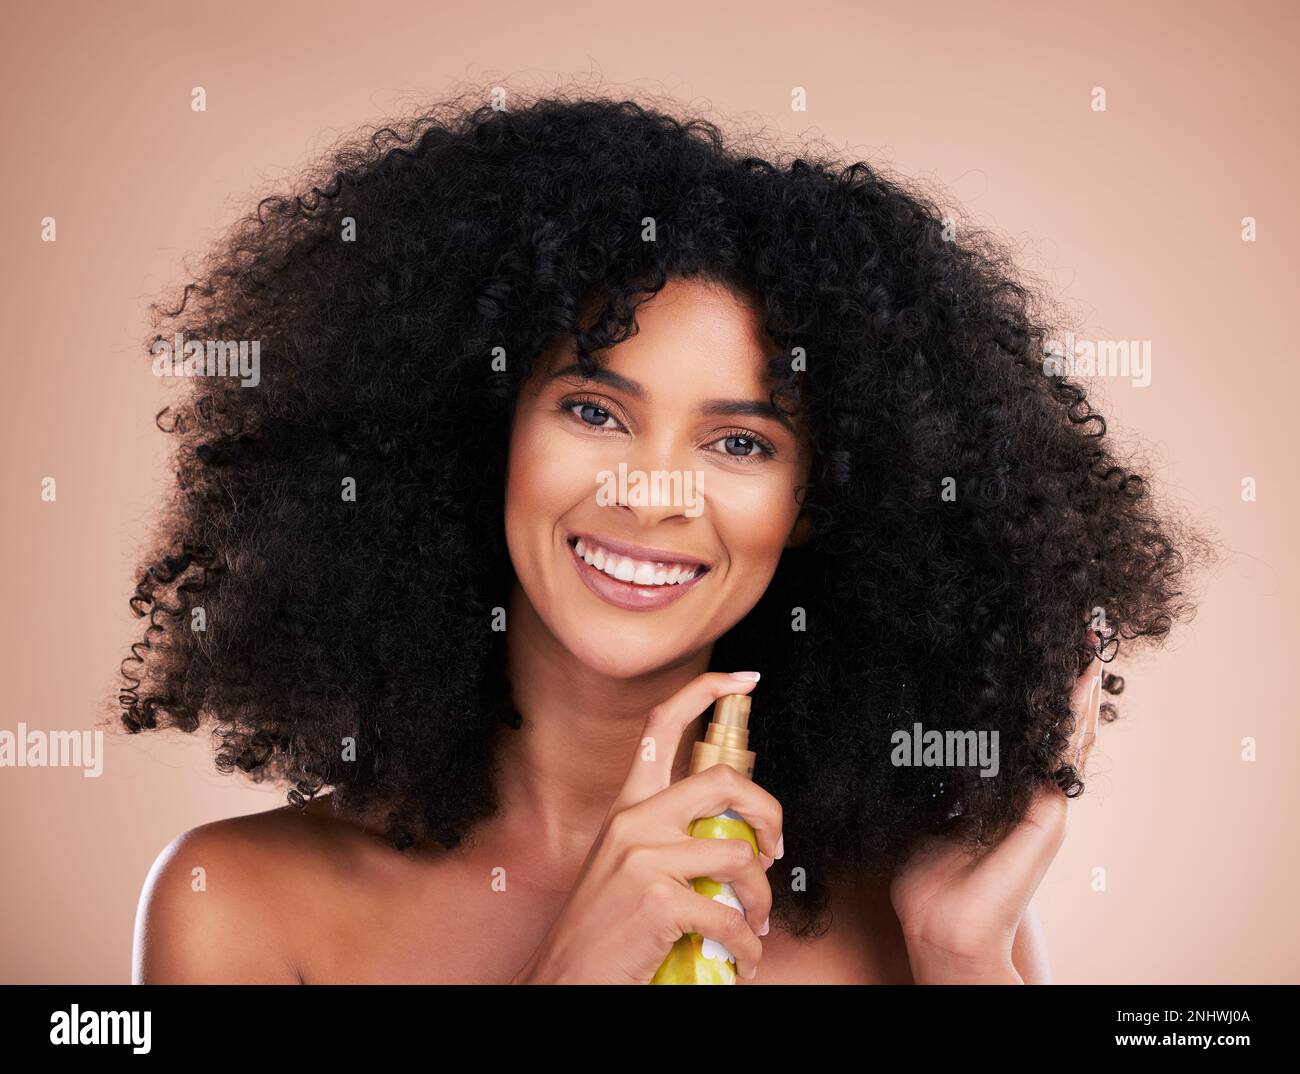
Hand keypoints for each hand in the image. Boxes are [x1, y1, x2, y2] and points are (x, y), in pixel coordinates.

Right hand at [510, 672, 782, 983]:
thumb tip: (734, 841)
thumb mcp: (625, 866)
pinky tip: (743, 957)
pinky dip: (748, 944)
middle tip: (776, 848)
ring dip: (762, 898)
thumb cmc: (602, 930)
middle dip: (769, 812)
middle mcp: (633, 821)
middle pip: (723, 781)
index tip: (745, 679)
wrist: (563, 981)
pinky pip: (730, 915)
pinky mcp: (658, 900)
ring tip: (757, 922)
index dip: (706, 690)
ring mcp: (644, 858)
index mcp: (627, 807)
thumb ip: (668, 840)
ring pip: (739, 855)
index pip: (663, 725)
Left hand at [889, 633, 1103, 982]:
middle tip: (1074, 628)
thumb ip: (936, 772)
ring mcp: (1045, 801)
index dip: (1033, 690)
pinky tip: (1081, 678)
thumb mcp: (927, 805)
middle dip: (1065, 677)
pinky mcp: (1051, 812)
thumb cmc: (928, 874)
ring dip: (1080, 685)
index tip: (1032, 644)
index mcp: (1003, 789)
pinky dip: (1076, 713)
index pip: (1025, 728)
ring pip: (1070, 731)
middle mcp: (1029, 790)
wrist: (942, 922)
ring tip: (1087, 638)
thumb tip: (915, 726)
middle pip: (1056, 723)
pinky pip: (1066, 752)